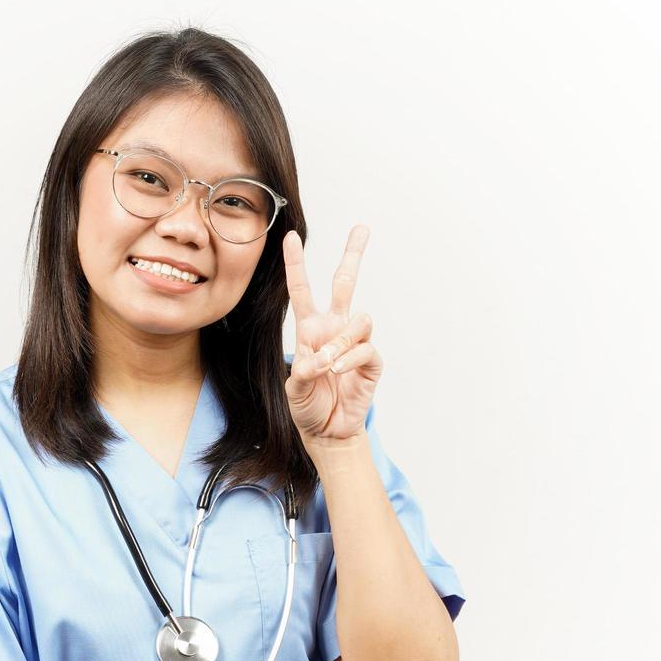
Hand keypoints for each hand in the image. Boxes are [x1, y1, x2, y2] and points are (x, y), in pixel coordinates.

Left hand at [282, 225, 381, 440]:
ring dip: (341, 341)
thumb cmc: (308, 407)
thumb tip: (317, 360)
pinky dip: (350, 358)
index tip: (290, 237)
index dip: (296, 264)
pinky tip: (338, 371)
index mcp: (310, 329)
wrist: (327, 432)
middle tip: (361, 228)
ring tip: (328, 365)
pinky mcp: (371, 361)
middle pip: (346, 283)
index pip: (302, 290)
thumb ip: (301, 374)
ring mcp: (354, 343)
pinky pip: (366, 348)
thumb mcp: (293, 390)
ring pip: (359, 319)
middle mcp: (334, 329)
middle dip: (353, 255)